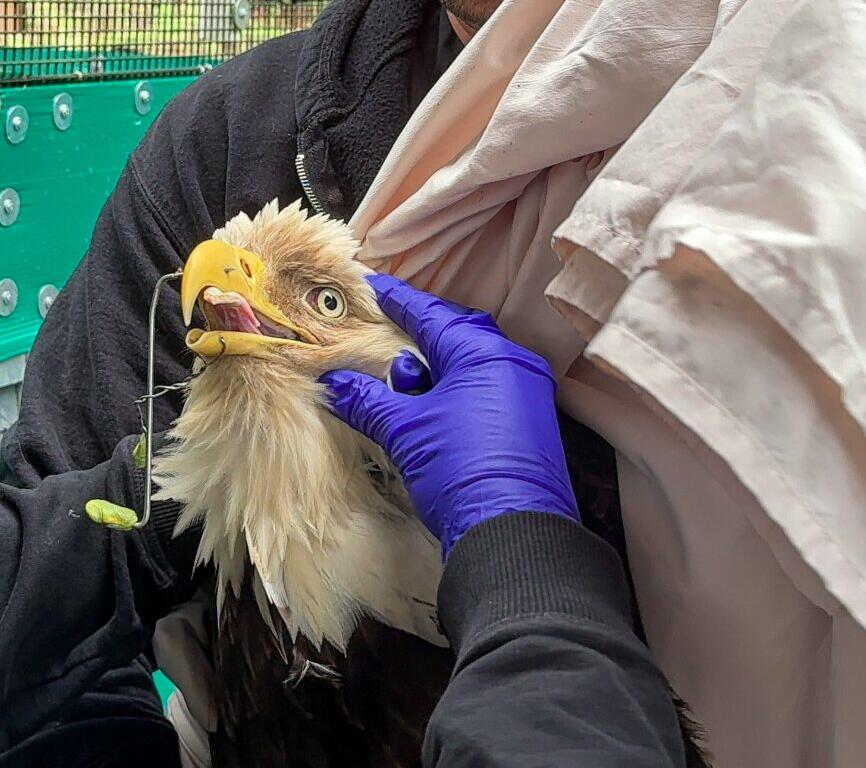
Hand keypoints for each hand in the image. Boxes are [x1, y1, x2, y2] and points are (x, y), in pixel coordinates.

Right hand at [321, 274, 577, 555]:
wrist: (513, 534)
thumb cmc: (460, 471)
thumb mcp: (404, 431)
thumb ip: (367, 400)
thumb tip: (335, 381)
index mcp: (483, 353)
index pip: (430, 313)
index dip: (396, 299)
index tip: (370, 287)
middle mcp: (512, 363)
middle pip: (456, 333)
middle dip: (419, 331)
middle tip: (384, 328)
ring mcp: (527, 393)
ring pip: (472, 362)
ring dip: (436, 364)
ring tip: (401, 373)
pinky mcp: (530, 424)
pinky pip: (486, 387)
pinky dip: (455, 387)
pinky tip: (430, 404)